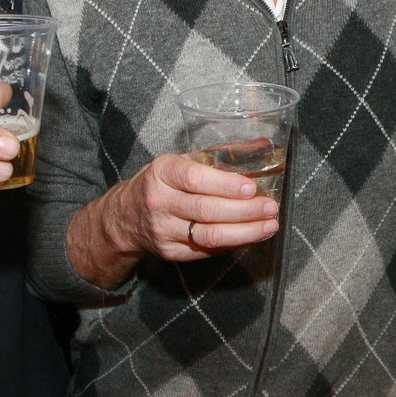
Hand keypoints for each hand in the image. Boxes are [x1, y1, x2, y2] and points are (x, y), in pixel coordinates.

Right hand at [66, 153, 279, 287]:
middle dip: (244, 211)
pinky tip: (251, 236)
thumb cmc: (161, 182)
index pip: (194, 179)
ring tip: (269, 225)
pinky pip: (206, 251)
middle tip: (270, 207)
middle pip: (206, 210)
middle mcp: (159, 202)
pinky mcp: (170, 252)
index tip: (252, 187)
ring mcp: (163, 230)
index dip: (225, 185)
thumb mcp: (179, 161)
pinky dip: (232, 244)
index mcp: (162, 172)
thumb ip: (218, 155)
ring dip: (244, 232)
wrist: (125, 214)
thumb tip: (263, 145)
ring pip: (208, 236)